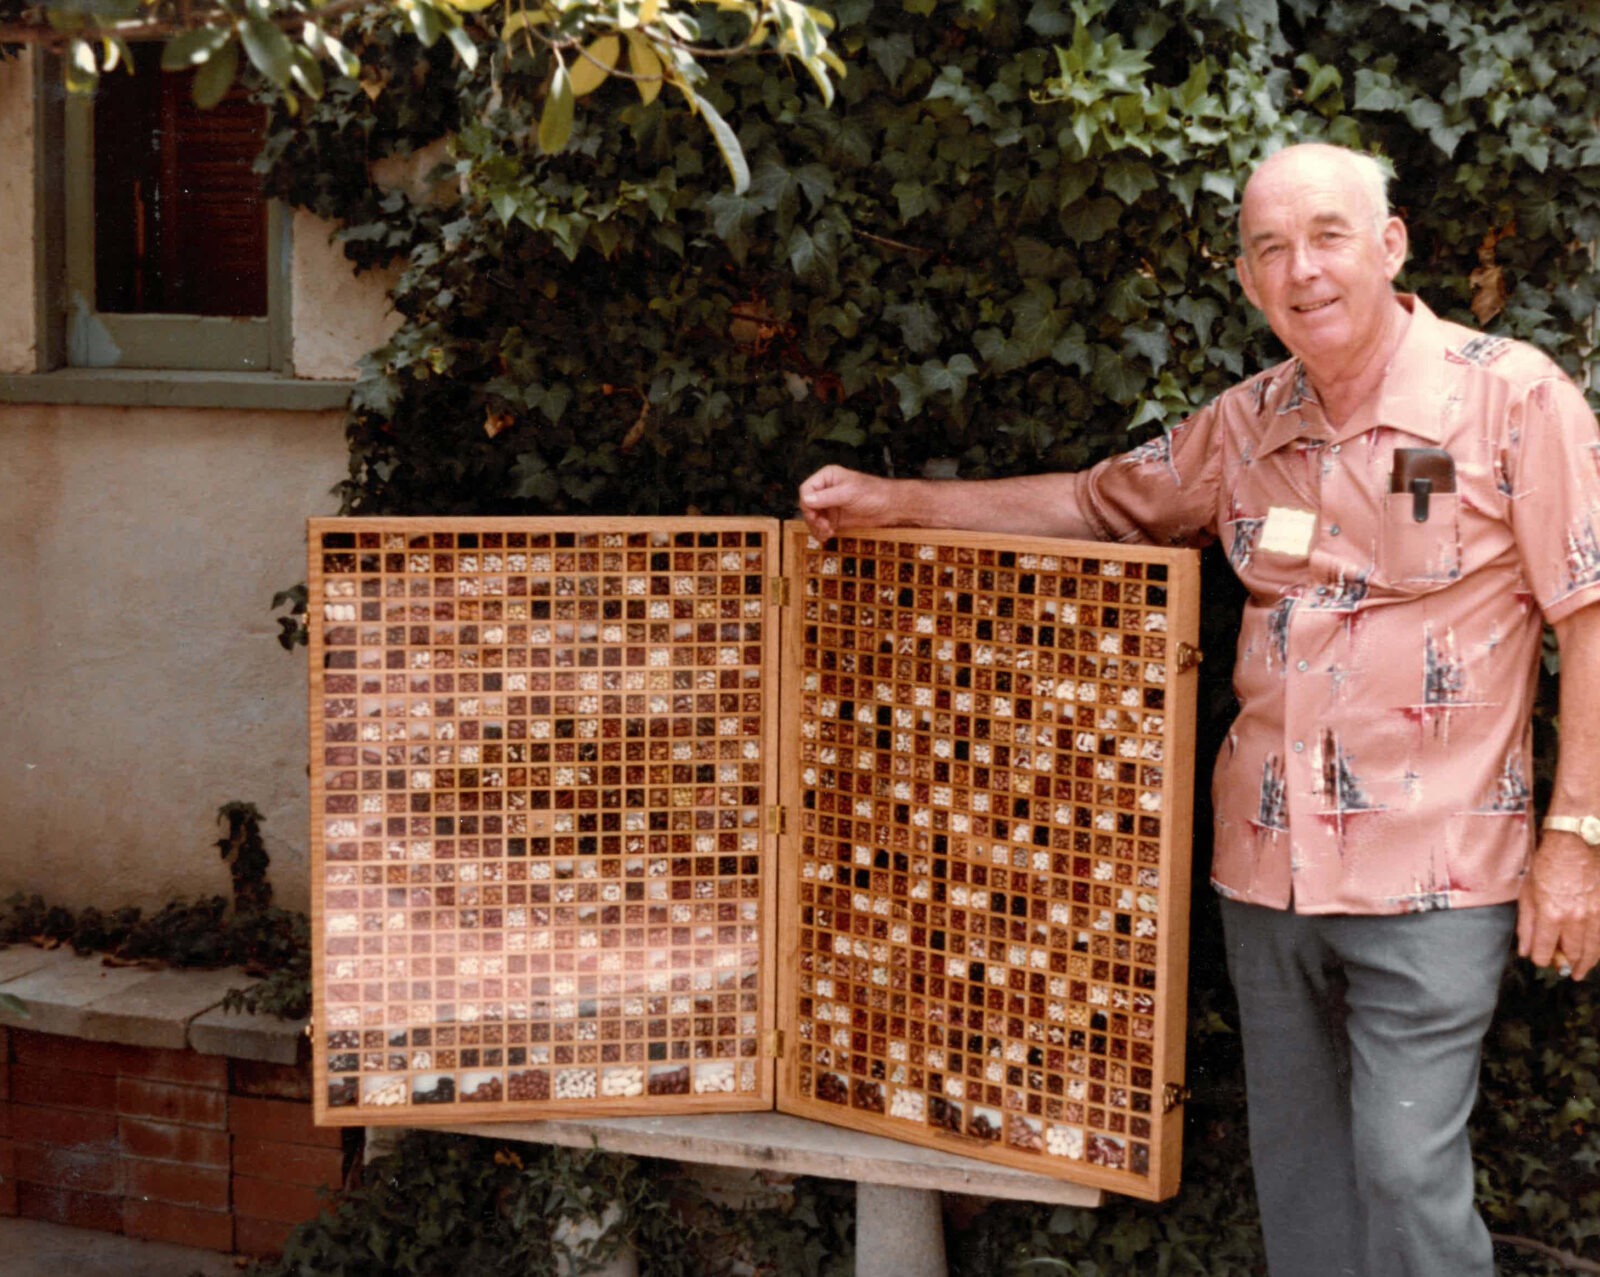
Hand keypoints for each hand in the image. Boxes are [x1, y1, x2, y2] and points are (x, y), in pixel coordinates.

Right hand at [797, 466, 901, 541]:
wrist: (890, 507)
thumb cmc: (874, 494)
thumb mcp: (849, 493)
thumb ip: (827, 497)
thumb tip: (807, 500)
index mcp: (827, 477)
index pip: (806, 489)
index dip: (807, 504)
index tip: (814, 516)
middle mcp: (826, 490)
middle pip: (807, 505)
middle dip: (813, 518)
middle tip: (823, 527)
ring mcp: (830, 504)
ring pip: (812, 518)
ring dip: (816, 527)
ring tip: (827, 533)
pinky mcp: (835, 518)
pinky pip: (821, 526)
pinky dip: (821, 532)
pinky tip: (827, 536)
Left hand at [1517, 832, 1599, 979]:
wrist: (1577, 842)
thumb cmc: (1548, 863)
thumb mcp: (1528, 891)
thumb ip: (1526, 924)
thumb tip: (1525, 950)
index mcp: (1551, 914)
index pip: (1544, 950)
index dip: (1541, 959)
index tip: (1540, 960)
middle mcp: (1575, 919)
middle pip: (1572, 954)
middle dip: (1567, 966)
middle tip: (1567, 972)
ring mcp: (1595, 914)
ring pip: (1594, 949)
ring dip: (1587, 963)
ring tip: (1582, 970)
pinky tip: (1595, 952)